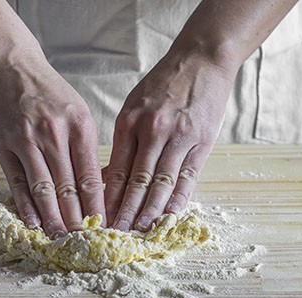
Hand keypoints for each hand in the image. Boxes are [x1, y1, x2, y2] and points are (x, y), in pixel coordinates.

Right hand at [0, 57, 105, 237]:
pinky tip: (33, 222)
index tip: (103, 227)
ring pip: (43, 189)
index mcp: (79, 126)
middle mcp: (53, 134)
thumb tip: (96, 188)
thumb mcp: (78, 112)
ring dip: (52, 218)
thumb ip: (85, 148)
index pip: (91, 177)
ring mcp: (26, 140)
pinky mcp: (4, 145)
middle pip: (68, 187)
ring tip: (60, 238)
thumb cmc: (49, 93)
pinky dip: (26, 205)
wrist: (11, 68)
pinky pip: (17, 182)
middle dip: (76, 219)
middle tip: (83, 241)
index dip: (97, 206)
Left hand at [104, 51, 235, 230]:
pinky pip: (188, 176)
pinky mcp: (202, 141)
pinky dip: (178, 198)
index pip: (117, 168)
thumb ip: (125, 139)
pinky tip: (170, 215)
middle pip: (137, 180)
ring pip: (161, 182)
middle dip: (125, 210)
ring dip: (150, 210)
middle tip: (116, 233)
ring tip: (139, 230)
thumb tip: (113, 176)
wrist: (201, 59)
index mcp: (130, 122)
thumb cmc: (162, 84)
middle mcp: (152, 131)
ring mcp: (179, 137)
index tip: (100, 217)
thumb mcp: (134, 105)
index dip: (108, 196)